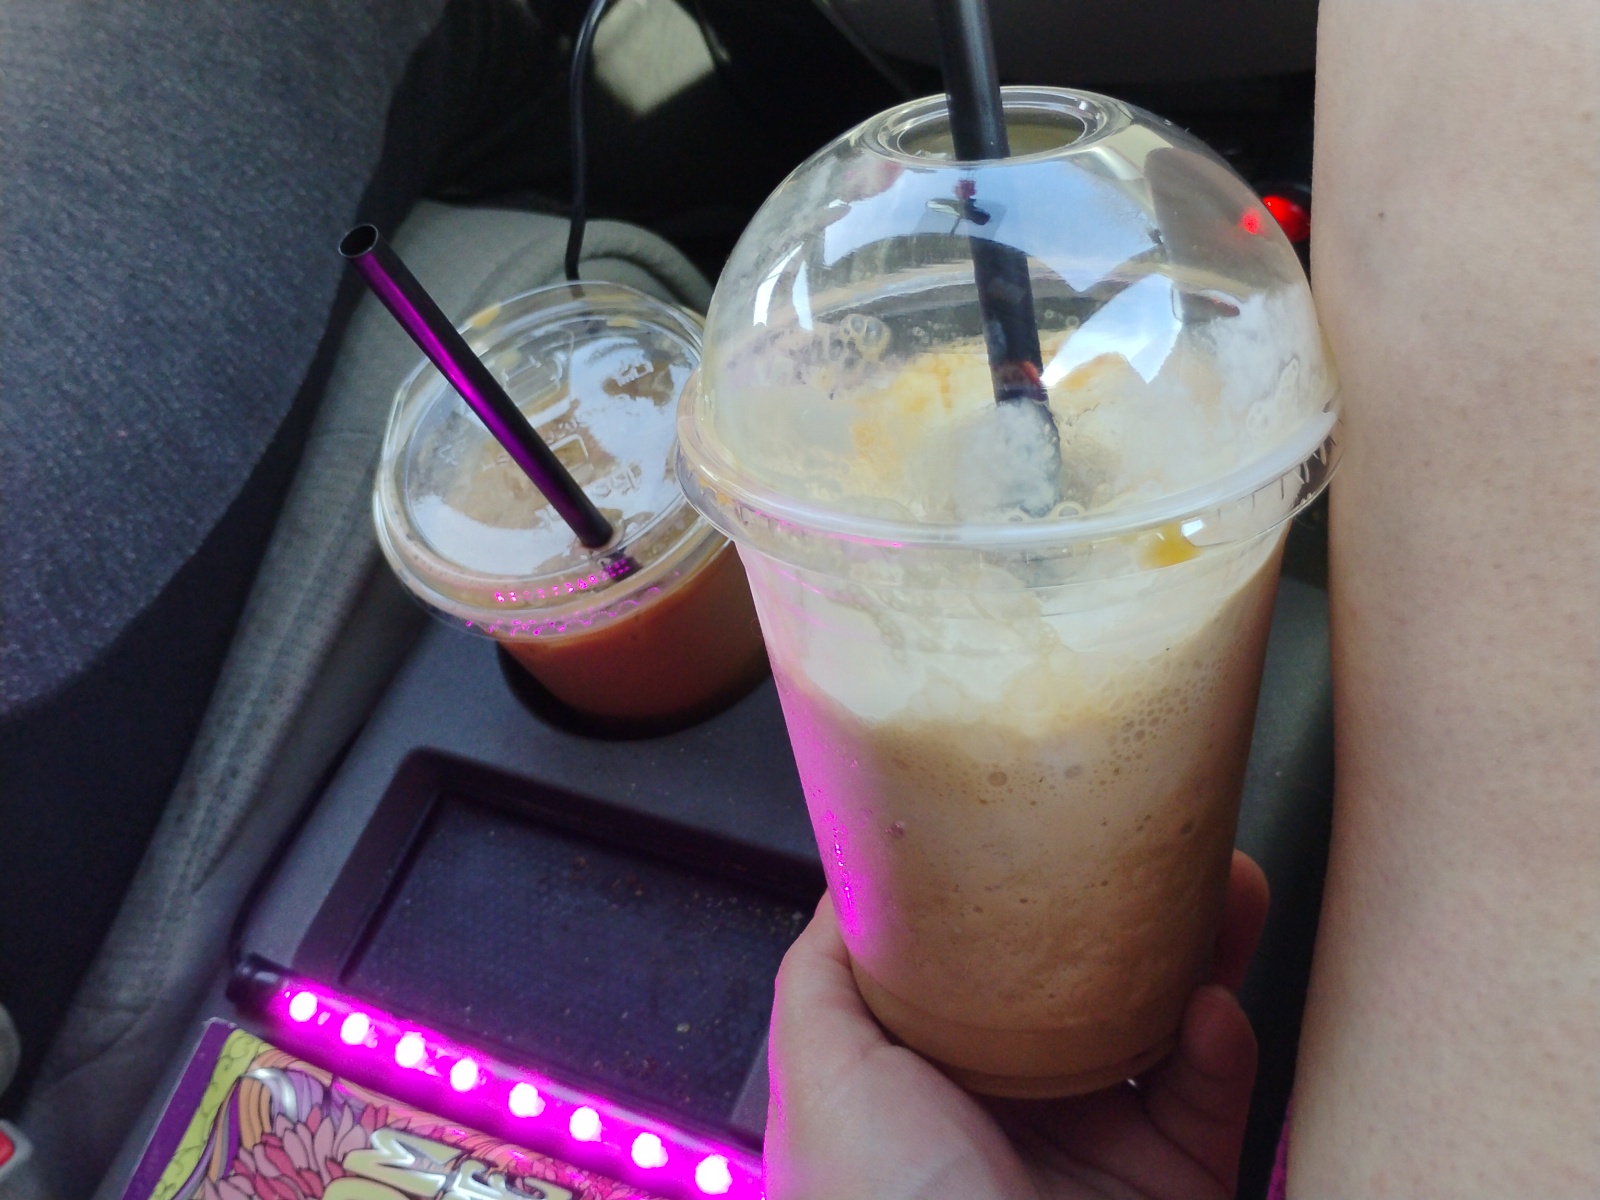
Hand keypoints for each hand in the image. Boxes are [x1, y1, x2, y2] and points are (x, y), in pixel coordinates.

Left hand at [765, 850, 1270, 1199]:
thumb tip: (854, 874)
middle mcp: (1007, 1106)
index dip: (1015, 889)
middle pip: (1081, 981)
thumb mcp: (822, 1069)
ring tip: (1226, 885)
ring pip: (1162, 1024)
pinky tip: (1216, 1010)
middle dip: (1129, 908)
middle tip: (1168, 840)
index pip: (977, 959)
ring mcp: (1093, 1148)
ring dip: (1202, 951)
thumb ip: (826, 970)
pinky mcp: (1169, 1186)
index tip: (1048, 820)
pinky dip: (1223, 1050)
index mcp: (923, 1075)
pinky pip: (1209, 1099)